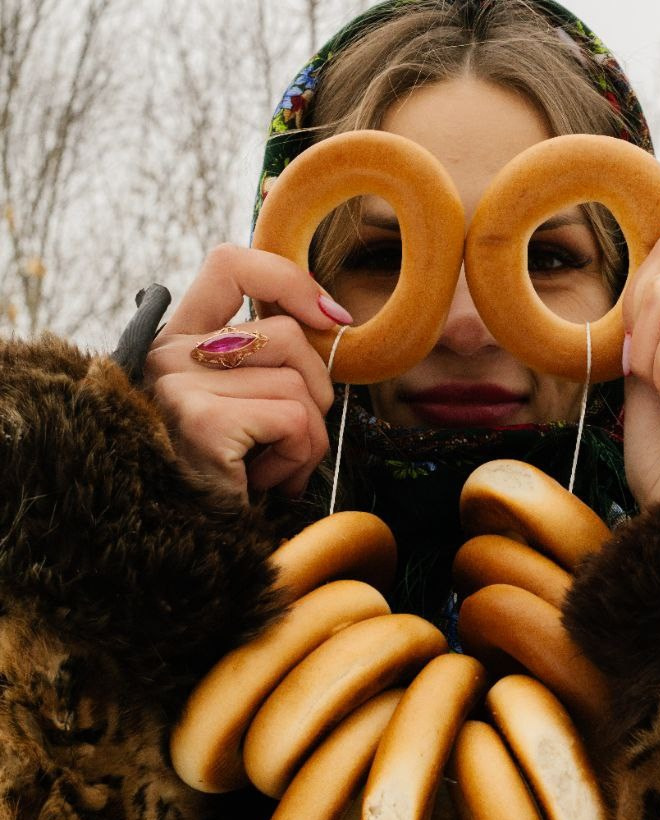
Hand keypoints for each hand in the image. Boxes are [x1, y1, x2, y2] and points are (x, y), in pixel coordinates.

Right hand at [146, 244, 350, 499]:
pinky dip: (298, 461)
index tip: (330, 318)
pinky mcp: (203, 421)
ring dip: (307, 439)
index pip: (230, 266)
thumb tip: (332, 322)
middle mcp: (166, 356)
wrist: (186, 552)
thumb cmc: (225, 482)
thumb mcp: (240, 409)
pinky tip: (264, 485)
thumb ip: (265, 361)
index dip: (289, 280)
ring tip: (272, 470)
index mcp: (174, 342)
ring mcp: (179, 386)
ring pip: (298, 384)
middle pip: (286, 334)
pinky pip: (295, 422)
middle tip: (291, 439)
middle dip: (314, 392)